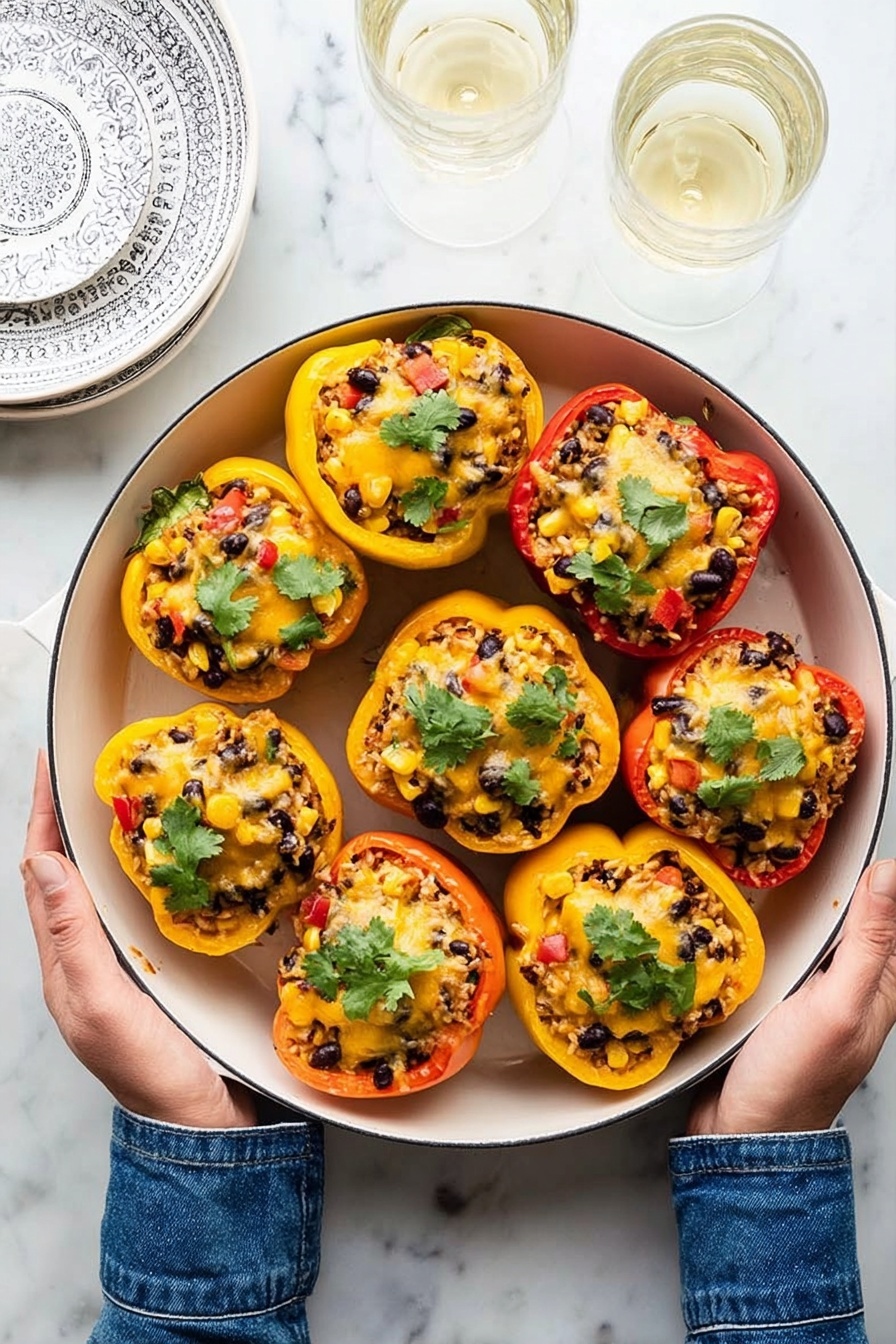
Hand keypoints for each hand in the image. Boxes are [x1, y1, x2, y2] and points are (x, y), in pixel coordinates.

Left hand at [21, 752, 256, 1128]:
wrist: (204, 1124)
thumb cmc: (152, 1072)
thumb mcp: (103, 1004)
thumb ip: (72, 937)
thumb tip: (44, 863)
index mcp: (64, 965)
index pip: (41, 875)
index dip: (41, 818)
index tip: (48, 766)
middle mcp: (85, 960)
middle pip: (66, 875)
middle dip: (68, 819)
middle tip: (89, 770)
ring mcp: (120, 967)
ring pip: (102, 890)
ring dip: (105, 842)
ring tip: (125, 800)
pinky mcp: (157, 973)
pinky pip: (137, 909)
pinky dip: (141, 874)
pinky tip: (168, 861)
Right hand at [688, 857, 895, 1134]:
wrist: (741, 1132)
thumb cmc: (794, 1079)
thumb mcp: (838, 1005)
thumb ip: (868, 943)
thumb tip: (888, 876)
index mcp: (881, 986)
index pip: (888, 914)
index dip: (874, 877)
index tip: (848, 839)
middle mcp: (851, 987)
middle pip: (849, 916)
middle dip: (833, 882)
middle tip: (802, 843)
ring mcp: (811, 994)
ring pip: (810, 931)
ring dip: (792, 902)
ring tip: (768, 869)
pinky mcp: (774, 1000)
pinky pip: (777, 951)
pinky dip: (764, 929)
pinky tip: (743, 914)